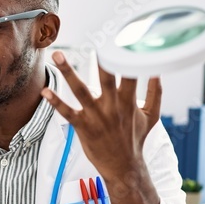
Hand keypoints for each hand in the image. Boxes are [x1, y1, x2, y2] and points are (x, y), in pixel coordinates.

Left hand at [41, 51, 161, 179]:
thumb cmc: (136, 138)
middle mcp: (113, 106)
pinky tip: (45, 91)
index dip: (126, 54)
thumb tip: (159, 71)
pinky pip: (67, 113)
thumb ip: (156, 93)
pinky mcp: (84, 127)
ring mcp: (97, 117)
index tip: (122, 36)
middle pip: (106, 77)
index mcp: (129, 101)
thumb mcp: (152, 116)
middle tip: (91, 39)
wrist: (124, 167)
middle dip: (98, 59)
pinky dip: (56, 102)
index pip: (129, 72)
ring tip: (57, 55)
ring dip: (68, 73)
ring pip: (81, 91)